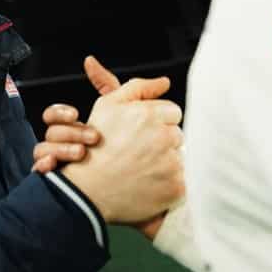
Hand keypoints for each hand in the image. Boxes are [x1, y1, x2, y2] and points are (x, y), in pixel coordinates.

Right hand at [31, 56, 126, 171]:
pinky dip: (43, 166)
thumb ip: (107, 86)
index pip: (53, 115)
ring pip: (42, 149)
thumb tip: (91, 59)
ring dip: (61, 148)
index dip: (60, 112)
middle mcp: (59, 143)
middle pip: (50, 130)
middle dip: (69, 131)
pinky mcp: (55, 181)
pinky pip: (37, 171)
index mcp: (70, 127)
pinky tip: (54, 166)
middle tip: (93, 136)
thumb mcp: (113, 112)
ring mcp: (55, 161)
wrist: (124, 185)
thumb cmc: (115, 147)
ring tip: (82, 153)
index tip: (76, 113)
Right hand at [56, 58, 184, 224]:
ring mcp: (172, 164)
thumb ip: (138, 87)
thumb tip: (165, 81)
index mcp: (149, 115)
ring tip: (140, 169)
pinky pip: (182, 181)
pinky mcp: (176, 188)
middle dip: (162, 141)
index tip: (138, 133)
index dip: (155, 121)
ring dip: (166, 162)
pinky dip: (168, 184)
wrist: (89, 190)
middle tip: (137, 152)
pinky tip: (148, 184)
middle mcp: (163, 137)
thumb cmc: (96, 146)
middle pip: (177, 134)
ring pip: (180, 157)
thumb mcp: (108, 106)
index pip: (172, 111)